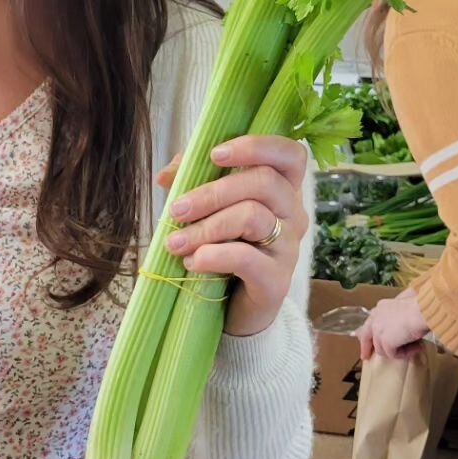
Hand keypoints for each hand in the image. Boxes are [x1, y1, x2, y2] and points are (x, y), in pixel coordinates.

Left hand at [159, 135, 309, 337]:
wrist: (235, 312)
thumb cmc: (224, 252)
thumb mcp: (208, 213)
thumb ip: (192, 184)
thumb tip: (165, 175)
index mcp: (281, 190)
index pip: (289, 154)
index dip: (256, 146)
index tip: (215, 155)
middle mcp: (292, 214)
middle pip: (263, 182)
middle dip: (212, 193)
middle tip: (176, 211)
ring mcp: (288, 247)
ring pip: (253, 217)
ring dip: (206, 227)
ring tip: (175, 243)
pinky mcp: (276, 280)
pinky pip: (246, 258)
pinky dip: (213, 256)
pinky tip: (192, 262)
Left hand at [357, 288, 429, 361]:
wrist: (423, 311)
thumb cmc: (422, 305)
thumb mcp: (409, 299)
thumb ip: (401, 306)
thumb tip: (405, 308)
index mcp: (380, 308)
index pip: (370, 323)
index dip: (371, 332)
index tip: (372, 340)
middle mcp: (375, 319)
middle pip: (365, 336)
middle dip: (365, 348)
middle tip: (365, 356)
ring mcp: (378, 331)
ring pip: (382, 349)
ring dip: (398, 350)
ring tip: (415, 346)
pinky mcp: (385, 342)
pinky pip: (392, 354)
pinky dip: (405, 353)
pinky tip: (416, 347)